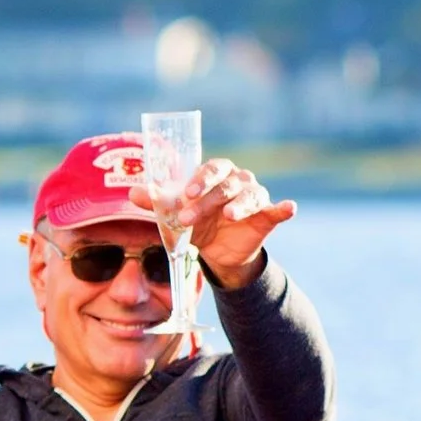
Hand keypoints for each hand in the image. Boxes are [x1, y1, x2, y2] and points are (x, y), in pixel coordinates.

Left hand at [132, 158, 296, 286]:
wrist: (217, 252)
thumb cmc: (198, 222)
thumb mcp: (176, 214)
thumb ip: (157, 203)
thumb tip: (132, 193)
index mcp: (218, 174)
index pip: (212, 169)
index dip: (200, 179)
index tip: (187, 194)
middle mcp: (238, 181)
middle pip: (227, 185)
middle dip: (208, 200)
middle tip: (190, 218)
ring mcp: (255, 198)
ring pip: (250, 196)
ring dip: (241, 205)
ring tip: (230, 216)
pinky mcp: (267, 217)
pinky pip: (278, 211)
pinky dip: (284, 208)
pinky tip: (289, 208)